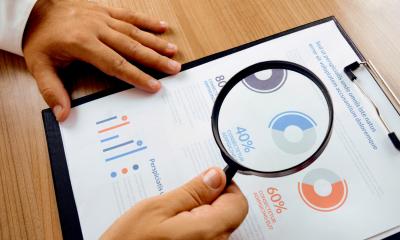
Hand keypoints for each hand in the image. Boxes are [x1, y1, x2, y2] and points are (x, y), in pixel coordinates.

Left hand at [23, 0, 180, 120]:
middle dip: (155, 59)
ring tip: (173, 52)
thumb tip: (63, 115)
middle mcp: (96, 29)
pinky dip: (147, 21)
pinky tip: (162, 27)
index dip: (137, 76)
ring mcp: (102, 17)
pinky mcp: (104, 10)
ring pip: (134, 31)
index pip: (115, 64)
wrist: (34, 10)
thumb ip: (51, 91)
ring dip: (155, 42)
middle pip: (131, 47)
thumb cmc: (39, 38)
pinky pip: (129, 14)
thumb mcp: (39, 66)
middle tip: (174, 69)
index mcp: (82, 43)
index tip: (154, 86)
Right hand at [101, 167, 248, 239]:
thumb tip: (217, 176)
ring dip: (199, 216)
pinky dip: (193, 228)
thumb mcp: (158, 208)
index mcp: (208, 230)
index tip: (206, 183)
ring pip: (216, 226)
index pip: (239, 202)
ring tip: (171, 219)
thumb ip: (193, 191)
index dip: (224, 187)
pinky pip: (205, 237)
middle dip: (208, 201)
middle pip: (228, 215)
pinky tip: (171, 231)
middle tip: (180, 202)